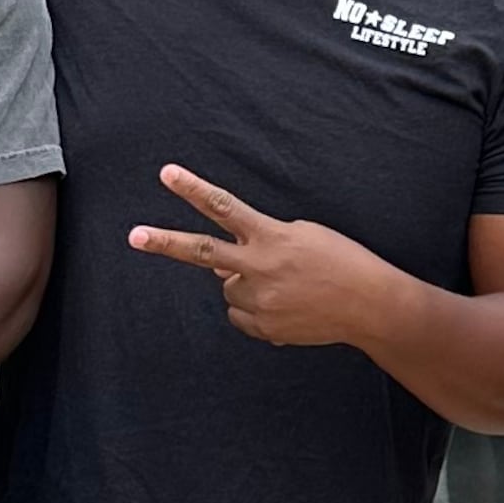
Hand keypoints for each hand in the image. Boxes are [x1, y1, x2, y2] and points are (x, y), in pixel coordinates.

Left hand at [126, 165, 394, 347]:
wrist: (369, 306)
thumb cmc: (341, 261)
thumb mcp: (302, 235)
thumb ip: (257, 243)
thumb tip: (222, 268)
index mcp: (270, 236)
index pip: (223, 206)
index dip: (193, 189)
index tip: (167, 173)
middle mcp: (259, 268)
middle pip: (201, 251)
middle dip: (164, 242)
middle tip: (134, 235)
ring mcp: (259, 302)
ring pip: (228, 288)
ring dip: (246, 283)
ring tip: (285, 284)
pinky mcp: (264, 329)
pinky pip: (242, 316)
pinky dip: (257, 310)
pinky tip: (288, 305)